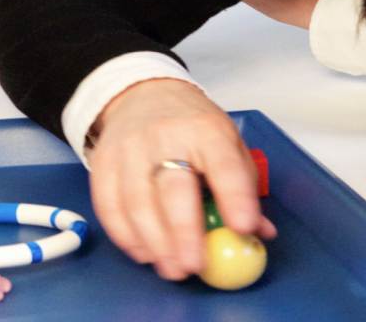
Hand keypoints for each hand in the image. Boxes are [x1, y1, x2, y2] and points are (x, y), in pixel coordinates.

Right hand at [87, 78, 276, 280]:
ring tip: (173, 269)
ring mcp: (130, 150)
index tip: (243, 229)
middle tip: (196, 266)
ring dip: (155, 244)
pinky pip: (110, 208)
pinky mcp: (103, 165)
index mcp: (207, 130)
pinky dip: (127, 237)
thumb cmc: (194, 127)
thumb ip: (244, 186)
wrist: (142, 96)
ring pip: (137, 204)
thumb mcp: (228, 143)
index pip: (224, 164)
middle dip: (185, 233)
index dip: (234, 198)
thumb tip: (262, 233)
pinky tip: (145, 253)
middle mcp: (166, 137)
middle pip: (173, 189)